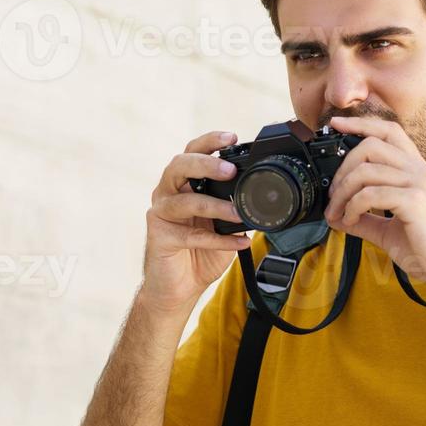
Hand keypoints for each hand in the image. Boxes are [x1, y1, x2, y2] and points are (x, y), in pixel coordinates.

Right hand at [139, 130, 251, 314]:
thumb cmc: (199, 253)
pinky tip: (240, 242)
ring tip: (238, 213)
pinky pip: (191, 235)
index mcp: (183, 183)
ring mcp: (161, 214)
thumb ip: (235, 206)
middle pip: (179, 165)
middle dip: (205, 163)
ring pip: (183, 200)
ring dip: (215, 205)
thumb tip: (266, 194)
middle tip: (229, 170)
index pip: (192, 152)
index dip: (209, 141)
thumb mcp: (223, 224)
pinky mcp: (159, 236)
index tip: (232, 137)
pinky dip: (219, 240)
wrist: (179, 288)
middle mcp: (168, 193)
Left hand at [321, 116, 425, 296]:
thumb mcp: (389, 230)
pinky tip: (351, 221)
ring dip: (342, 192)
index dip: (361, 123)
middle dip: (342, 169)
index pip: (389, 131)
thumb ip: (364, 219)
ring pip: (366, 170)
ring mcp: (418, 184)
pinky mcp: (415, 201)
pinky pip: (371, 193)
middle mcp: (418, 170)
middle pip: (370, 146)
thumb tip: (336, 217)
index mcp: (415, 170)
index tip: (336, 125)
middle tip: (332, 196)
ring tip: (338, 213)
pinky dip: (352, 207)